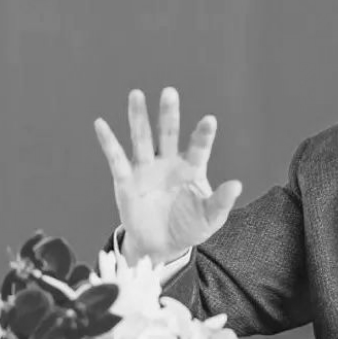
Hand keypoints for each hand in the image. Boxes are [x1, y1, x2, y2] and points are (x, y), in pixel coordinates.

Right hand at [94, 87, 241, 265]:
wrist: (162, 246)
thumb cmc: (189, 227)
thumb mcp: (210, 217)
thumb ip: (221, 201)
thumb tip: (237, 185)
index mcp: (191, 168)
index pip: (198, 146)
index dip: (203, 134)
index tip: (209, 120)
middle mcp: (169, 163)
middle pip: (168, 134)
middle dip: (169, 114)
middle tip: (170, 92)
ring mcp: (146, 169)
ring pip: (142, 138)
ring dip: (138, 117)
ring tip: (136, 94)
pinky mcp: (126, 181)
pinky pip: (116, 158)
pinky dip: (108, 141)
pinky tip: (100, 124)